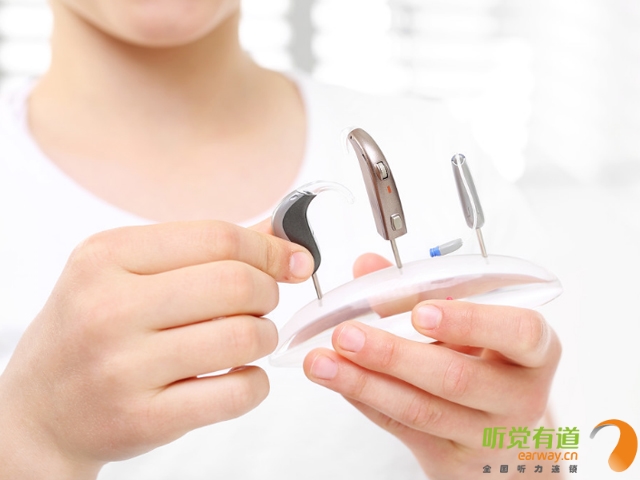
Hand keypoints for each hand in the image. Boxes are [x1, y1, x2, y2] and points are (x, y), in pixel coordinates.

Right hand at [0, 220, 313, 479]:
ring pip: (243, 337)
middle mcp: (110, 308)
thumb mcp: (125, 271)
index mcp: (106, 257)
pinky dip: (256, 383)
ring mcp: (123, 368)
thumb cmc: (90, 331)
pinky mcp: (143, 419)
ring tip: (249, 339)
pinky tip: (239, 376)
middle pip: (236, 284)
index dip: (268, 249)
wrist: (39, 410)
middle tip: (261, 304)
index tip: (290, 261)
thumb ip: (203, 249)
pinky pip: (236, 393)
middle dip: (268, 292)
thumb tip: (281, 239)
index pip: (218, 237)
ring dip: (265, 337)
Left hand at [304, 254, 560, 479]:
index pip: (520, 333)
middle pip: (456, 378)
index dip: (470, 322)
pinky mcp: (453, 459)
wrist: (511, 441)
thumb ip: (422, 291)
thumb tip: (369, 267)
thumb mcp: (474, 327)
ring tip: (323, 362)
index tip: (423, 311)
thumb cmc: (493, 367)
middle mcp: (519, 398)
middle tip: (347, 334)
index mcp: (534, 353)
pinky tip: (340, 381)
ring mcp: (487, 435)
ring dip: (364, 382)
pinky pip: (403, 428)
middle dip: (392, 354)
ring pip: (421, 410)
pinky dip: (367, 401)